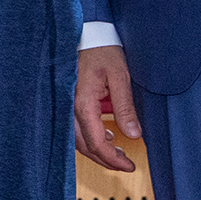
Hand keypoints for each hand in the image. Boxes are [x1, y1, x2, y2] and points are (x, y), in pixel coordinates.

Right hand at [74, 45, 139, 172]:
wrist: (87, 34)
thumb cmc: (102, 51)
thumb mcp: (120, 77)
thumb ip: (125, 107)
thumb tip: (134, 135)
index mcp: (83, 103)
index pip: (97, 142)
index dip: (112, 159)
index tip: (129, 166)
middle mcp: (70, 107)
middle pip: (84, 145)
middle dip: (105, 159)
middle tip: (126, 164)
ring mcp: (66, 105)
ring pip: (77, 140)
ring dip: (97, 150)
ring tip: (118, 153)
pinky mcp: (68, 102)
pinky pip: (74, 128)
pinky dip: (89, 138)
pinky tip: (106, 134)